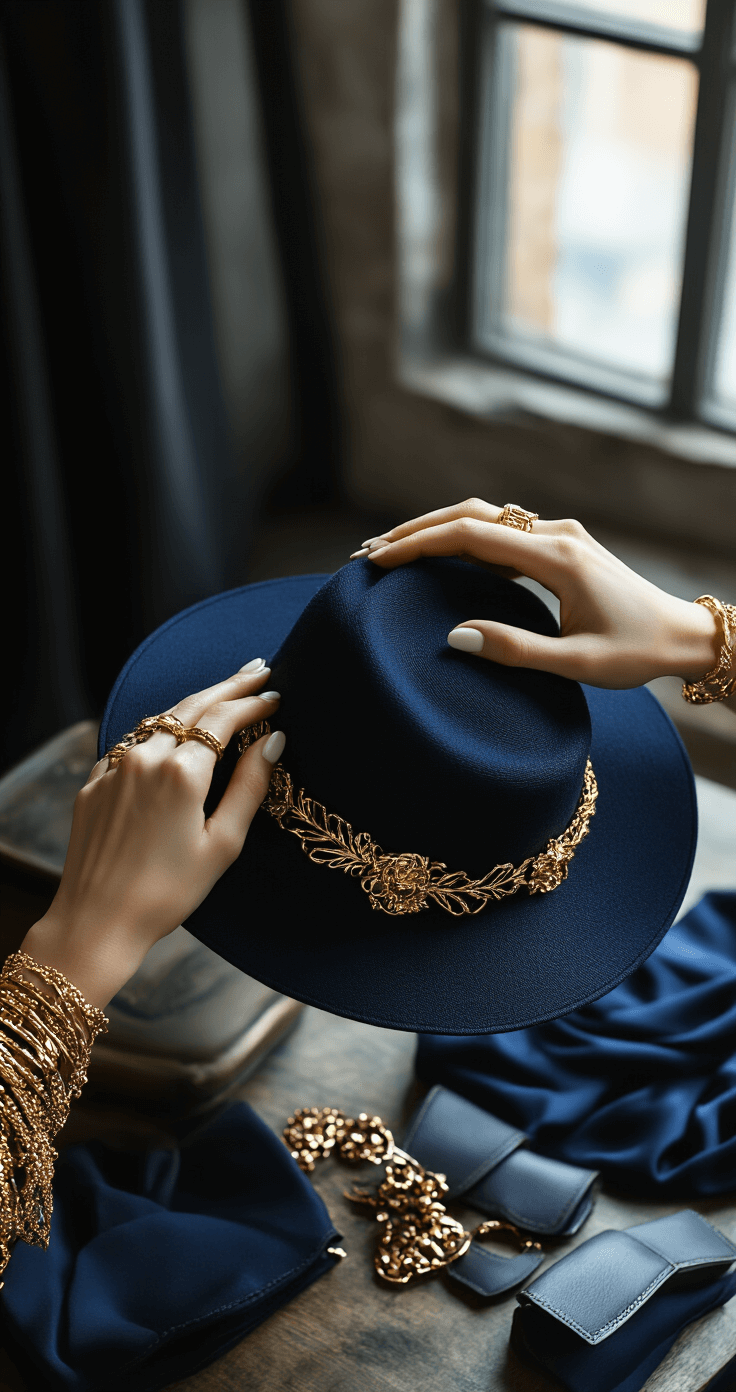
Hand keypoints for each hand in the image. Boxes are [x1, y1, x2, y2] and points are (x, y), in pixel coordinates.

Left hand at [21, 661, 284, 1006]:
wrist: (97, 919)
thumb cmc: (168, 892)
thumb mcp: (222, 844)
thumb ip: (249, 787)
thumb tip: (272, 741)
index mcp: (181, 771)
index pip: (225, 718)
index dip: (254, 703)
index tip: (277, 695)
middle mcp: (145, 757)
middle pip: (193, 705)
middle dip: (229, 686)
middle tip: (258, 669)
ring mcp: (114, 766)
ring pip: (160, 718)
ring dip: (194, 703)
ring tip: (222, 694)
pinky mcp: (95, 781)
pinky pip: (132, 742)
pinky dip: (159, 728)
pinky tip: (172, 730)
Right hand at [353, 499, 721, 688]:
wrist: (685, 636)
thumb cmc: (636, 653)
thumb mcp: (577, 664)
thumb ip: (516, 650)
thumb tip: (455, 637)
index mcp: (556, 558)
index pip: (471, 537)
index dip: (419, 545)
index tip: (378, 561)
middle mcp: (556, 535)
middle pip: (471, 515)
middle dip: (416, 530)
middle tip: (370, 552)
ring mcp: (560, 536)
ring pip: (485, 518)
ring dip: (437, 530)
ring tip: (394, 552)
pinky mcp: (562, 546)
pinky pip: (503, 532)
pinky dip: (463, 539)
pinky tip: (441, 557)